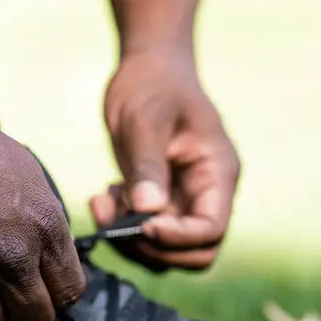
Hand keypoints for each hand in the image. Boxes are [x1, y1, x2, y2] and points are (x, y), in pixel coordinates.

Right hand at [0, 82, 85, 320]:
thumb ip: (41, 222)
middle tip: (9, 302)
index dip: (56, 294)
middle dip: (26, 315)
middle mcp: (11, 257)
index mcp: (43, 225)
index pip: (70, 292)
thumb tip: (46, 259)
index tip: (40, 289)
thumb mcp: (24, 171)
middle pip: (36, 320)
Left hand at [91, 50, 239, 270]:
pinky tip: (102, 199)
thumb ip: (147, 166)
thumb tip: (148, 211)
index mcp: (218, 173)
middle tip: (115, 223)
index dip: (178, 237)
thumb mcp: (144, 119)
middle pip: (195, 252)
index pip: (211, 229)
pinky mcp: (159, 202)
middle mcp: (207, 194)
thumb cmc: (152, 84)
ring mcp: (184, 201)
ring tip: (102, 204)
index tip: (141, 223)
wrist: (147, 68)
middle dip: (153, 247)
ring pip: (166, 250)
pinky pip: (144, 234)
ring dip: (131, 241)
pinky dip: (121, 228)